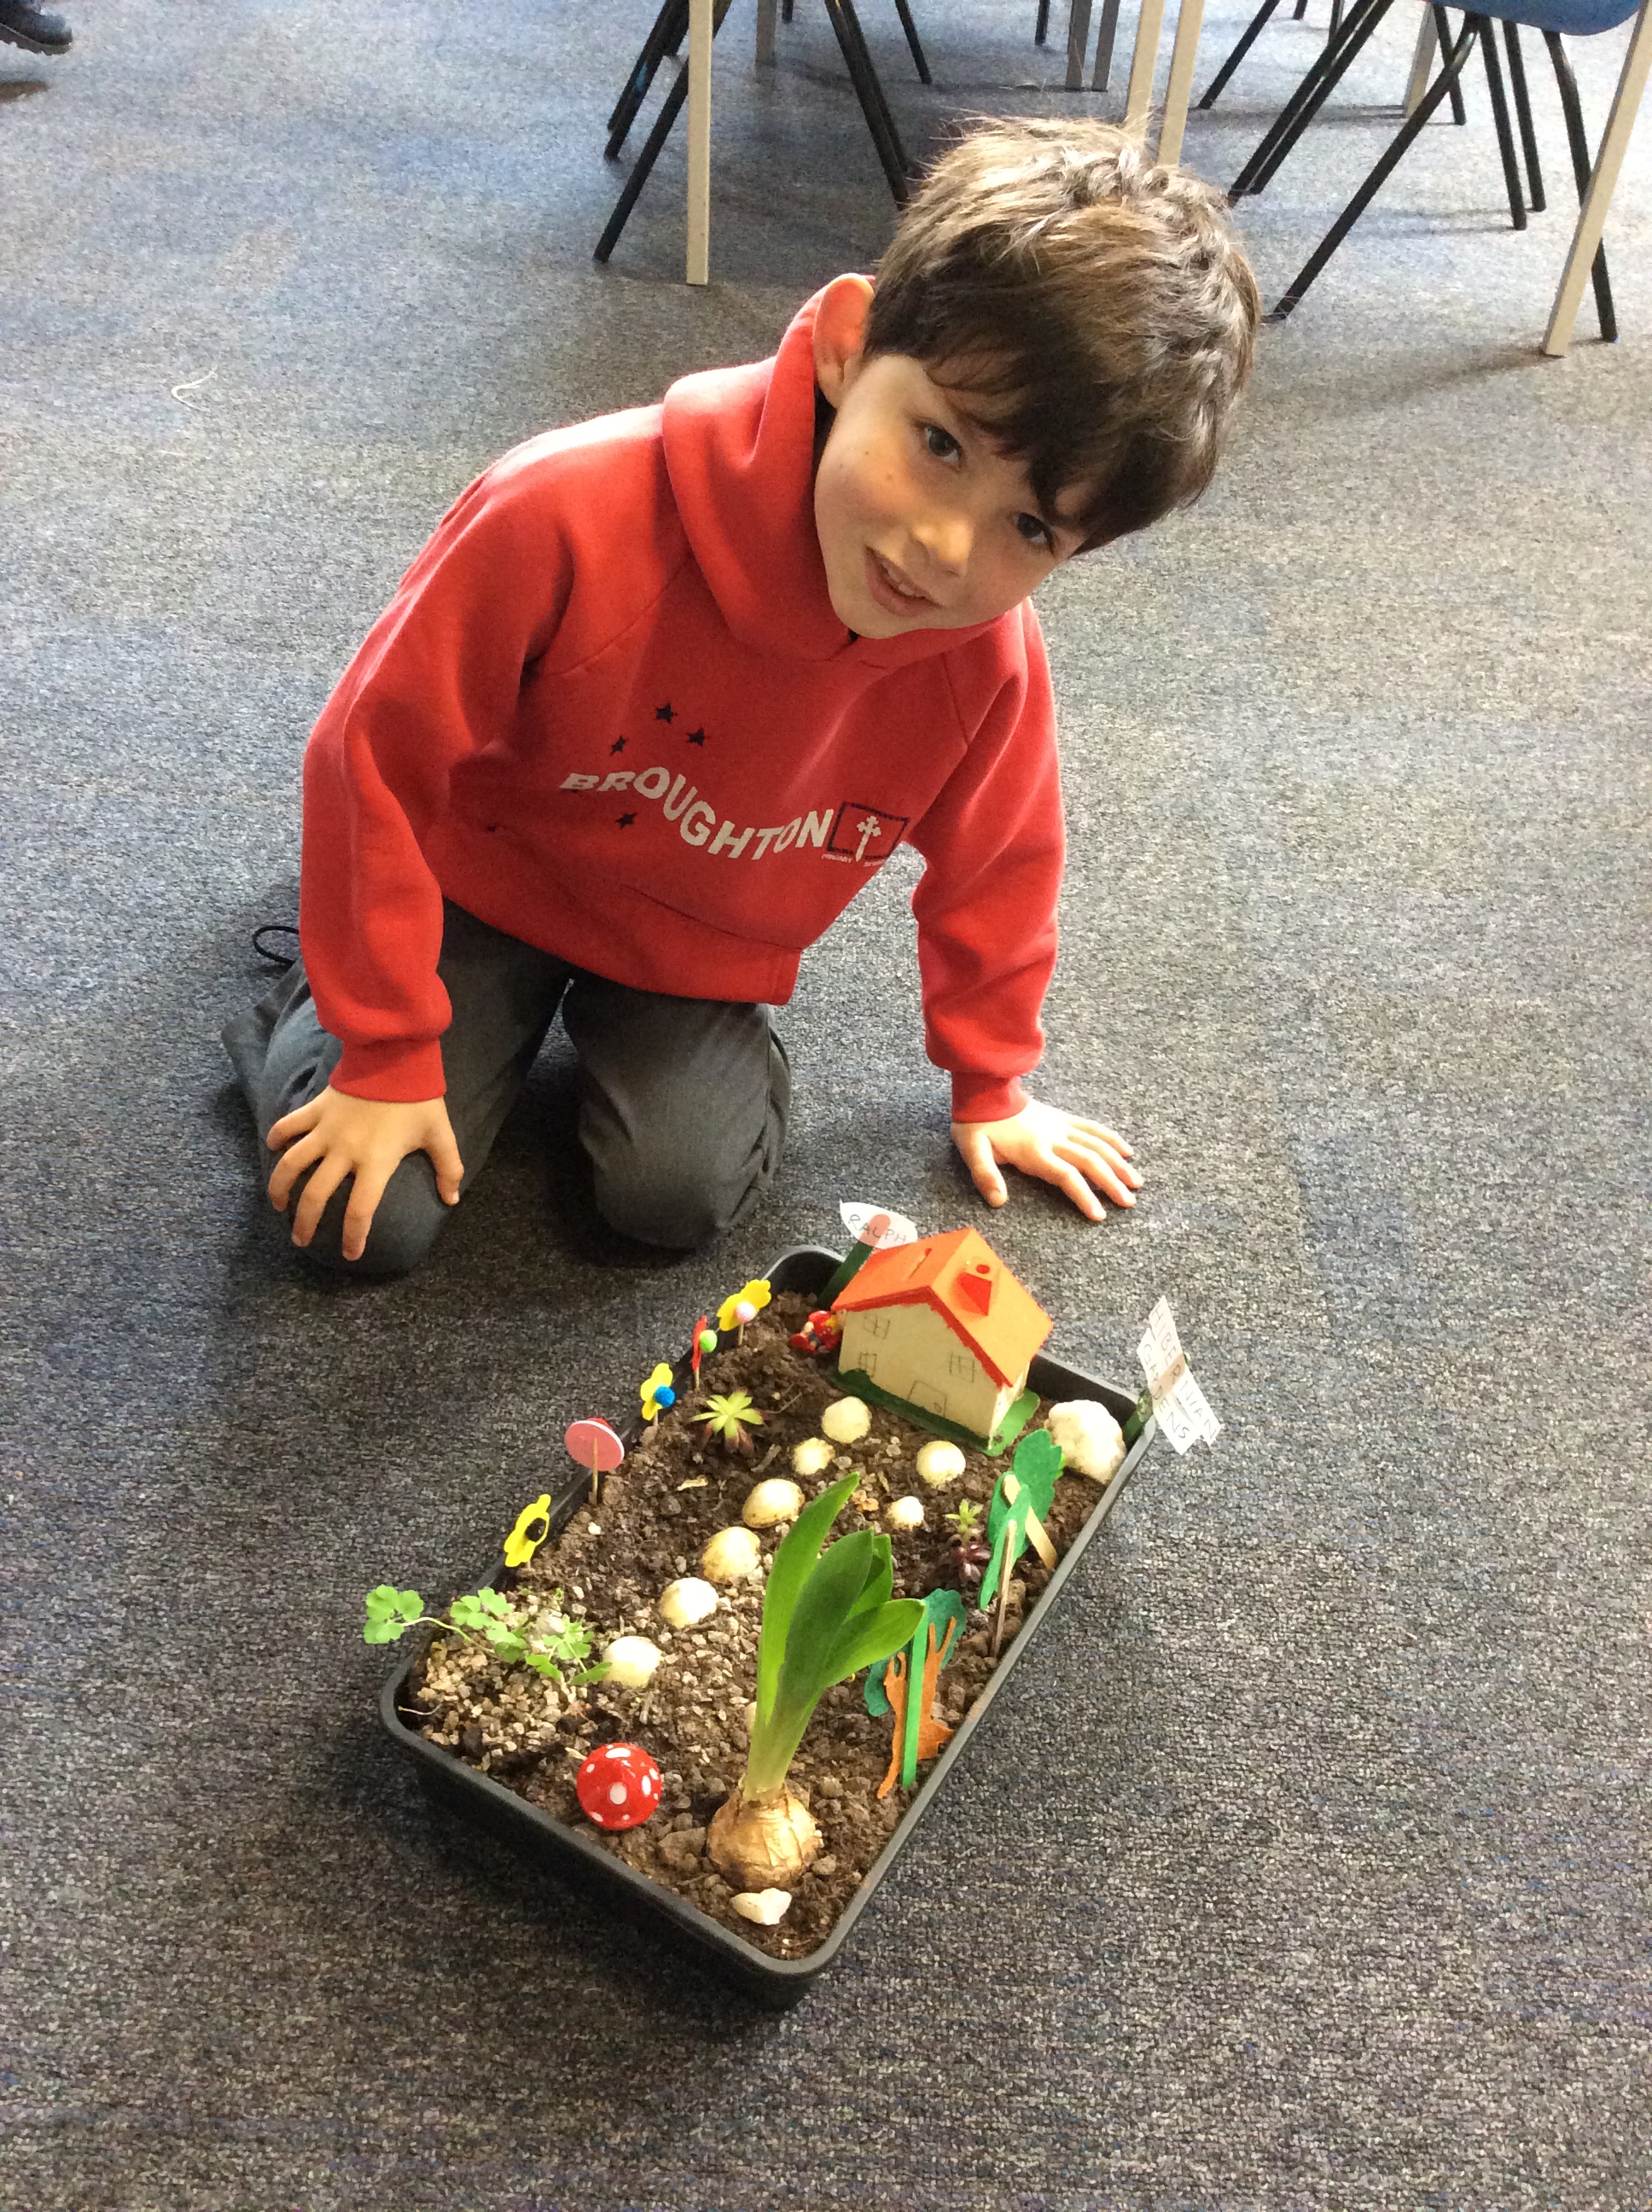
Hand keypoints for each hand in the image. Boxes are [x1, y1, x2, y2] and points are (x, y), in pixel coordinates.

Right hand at [266, 1086, 462, 1261]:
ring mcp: (326, 1130)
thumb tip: (452, 1199)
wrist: (395, 1057)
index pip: (360, 1210)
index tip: (350, 1254)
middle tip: (301, 1240)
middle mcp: (345, 1151)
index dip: (353, 1237)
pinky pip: (289, 1125)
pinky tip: (272, 1148)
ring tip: (278, 1205)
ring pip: (292, 1164)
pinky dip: (277, 1137)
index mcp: (375, 1162)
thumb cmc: (419, 1099)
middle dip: (306, 1223)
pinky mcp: (316, 1109)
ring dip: (280, 1187)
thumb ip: (448, 1168)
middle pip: (315, 1195)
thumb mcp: (439, 1134)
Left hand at [951, 1099, 1141, 1222]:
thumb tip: (998, 1201)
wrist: (985, 1088)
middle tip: (1129, 1203)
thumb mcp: (971, 1149)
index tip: (1099, 1215)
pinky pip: (1092, 1128)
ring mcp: (1061, 1126)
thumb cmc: (977, 1123)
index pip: (1066, 1176)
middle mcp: (1053, 1138)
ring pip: (1097, 1145)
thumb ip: (985, 1175)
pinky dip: (1112, 1139)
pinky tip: (1127, 1151)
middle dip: (1112, 1184)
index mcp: (1033, 1150)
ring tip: (1137, 1183)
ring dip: (1119, 1164)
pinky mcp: (1063, 1118)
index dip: (1084, 1196)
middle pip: (1090, 1162)